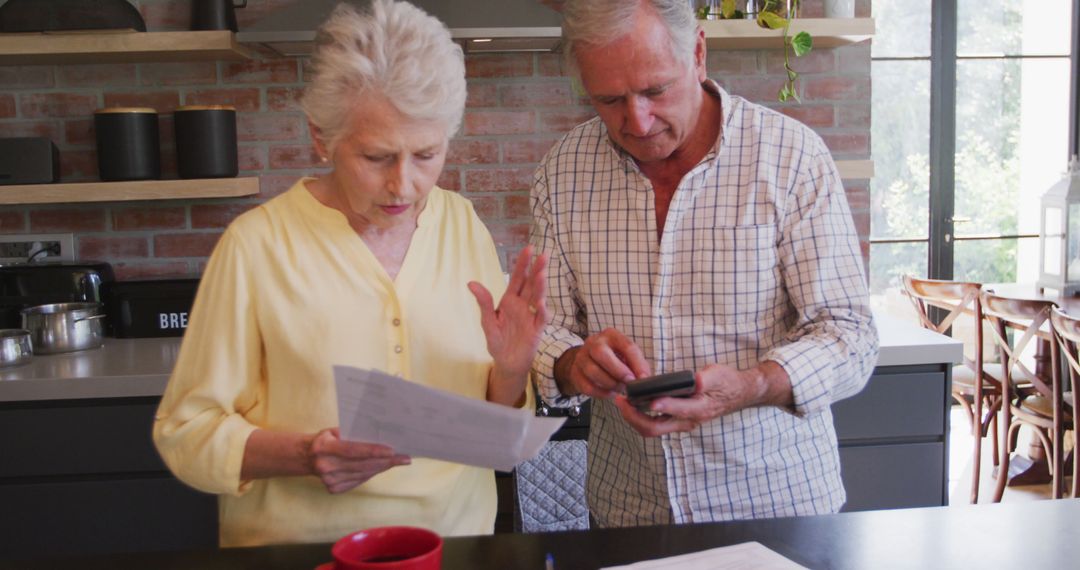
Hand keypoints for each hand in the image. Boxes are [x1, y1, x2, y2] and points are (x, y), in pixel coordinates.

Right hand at [308, 428, 410, 493]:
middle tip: (404, 458)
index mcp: (324, 448)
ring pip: (363, 474)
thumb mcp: (333, 431)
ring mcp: (329, 480)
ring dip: (382, 467)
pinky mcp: (333, 489)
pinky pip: (359, 481)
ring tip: (398, 462)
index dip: (373, 451)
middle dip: (386, 461)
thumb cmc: (325, 439)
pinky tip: (382, 467)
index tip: (392, 451)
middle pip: (362, 464)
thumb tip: (379, 435)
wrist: (304, 457)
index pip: (353, 450)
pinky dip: (372, 473)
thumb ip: (352, 433)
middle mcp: (325, 466)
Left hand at [468, 245, 548, 404]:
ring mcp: (531, 316)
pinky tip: (541, 303)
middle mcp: (523, 305)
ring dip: (541, 287)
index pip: (518, 279)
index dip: (522, 264)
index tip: (528, 249)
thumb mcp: (487, 321)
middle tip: (543, 255)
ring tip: (542, 274)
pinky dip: (541, 311)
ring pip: (538, 298)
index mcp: (510, 300)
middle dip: (537, 270)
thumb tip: (471, 283)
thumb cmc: (497, 340)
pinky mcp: (536, 330)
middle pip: (531, 285)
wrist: (507, 362)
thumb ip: (483, 302)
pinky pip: (540, 318)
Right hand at [557, 329, 651, 398]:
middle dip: (618, 371)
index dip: (637, 363)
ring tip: (620, 388)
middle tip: (629, 382)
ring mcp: (581, 357)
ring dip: (610, 384)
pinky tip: (610, 394)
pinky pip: (587, 386)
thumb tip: (645, 378)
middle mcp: (593, 343)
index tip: (643, 378)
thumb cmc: (611, 357)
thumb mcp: (625, 354)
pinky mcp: (575, 373)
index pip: (626, 346)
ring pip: (593, 371)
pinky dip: (601, 393)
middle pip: (601, 353)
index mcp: (611, 335)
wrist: (585, 361)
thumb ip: (636, 363)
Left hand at [613, 362, 791, 437]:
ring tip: (621, 402)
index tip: (646, 398)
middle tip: (620, 401)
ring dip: (633, 418)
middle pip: (654, 428)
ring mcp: (681, 423)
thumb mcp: (717, 376)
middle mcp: (687, 421)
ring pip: (651, 429)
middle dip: (633, 417)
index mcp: (699, 410)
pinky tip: (631, 403)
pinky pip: (654, 424)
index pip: (675, 411)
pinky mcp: (676, 420)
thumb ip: (704, 380)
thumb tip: (693, 382)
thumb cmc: (727, 383)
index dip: (660, 405)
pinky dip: (639, 416)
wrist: (738, 393)